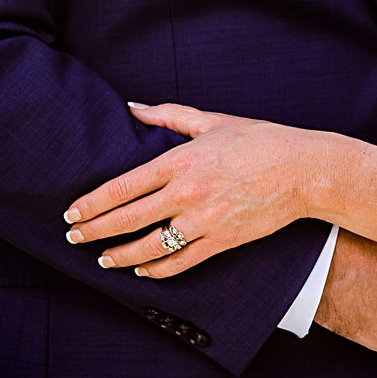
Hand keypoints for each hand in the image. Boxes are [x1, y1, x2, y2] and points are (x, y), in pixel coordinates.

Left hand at [63, 102, 320, 277]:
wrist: (304, 170)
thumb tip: (133, 107)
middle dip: (93, 232)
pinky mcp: (222, 241)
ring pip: (148, 247)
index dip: (91, 204)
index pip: (122, 187)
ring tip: (103, 259)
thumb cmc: (261, 141)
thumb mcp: (214, 121)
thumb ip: (170, 116)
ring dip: (119, 256)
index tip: (71, 213)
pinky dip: (155, 270)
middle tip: (73, 238)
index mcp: (181, 161)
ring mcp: (204, 220)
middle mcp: (187, 193)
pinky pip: (180, 262)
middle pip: (126, 220)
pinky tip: (141, 270)